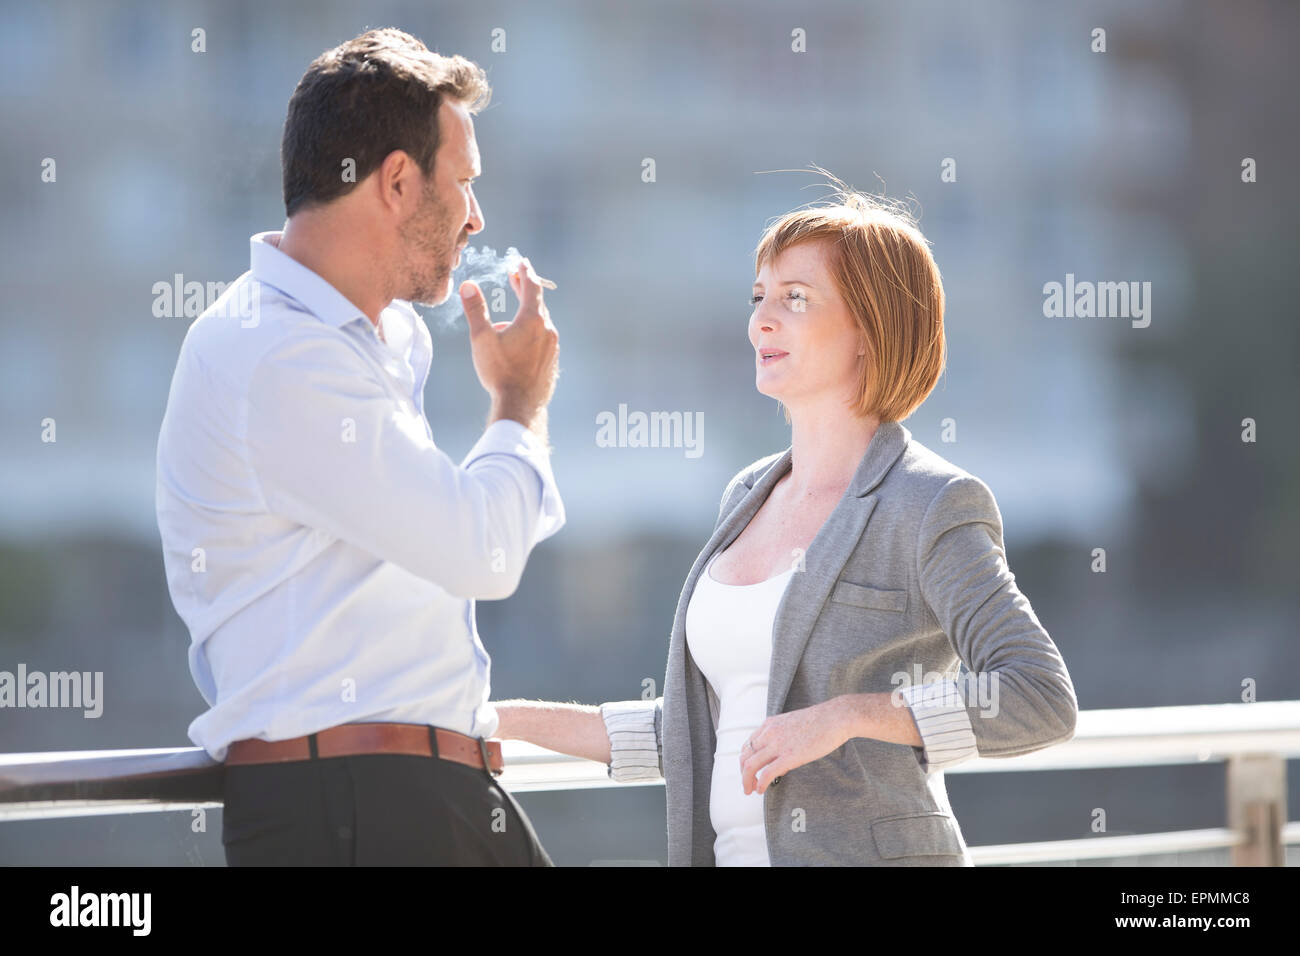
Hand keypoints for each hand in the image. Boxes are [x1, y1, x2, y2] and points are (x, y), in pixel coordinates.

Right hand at [460, 257, 558, 430]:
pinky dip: (532, 332)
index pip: (532, 287)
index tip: (521, 262)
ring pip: (540, 323)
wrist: (520, 405)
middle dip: (525, 289)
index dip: (525, 272)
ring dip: (526, 315)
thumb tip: (468, 285)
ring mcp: (552, 347)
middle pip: (537, 303)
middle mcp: (547, 330)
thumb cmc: (499, 372)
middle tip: (515, 278)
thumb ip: (476, 310)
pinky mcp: (552, 361)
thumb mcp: (482, 338)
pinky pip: (543, 339)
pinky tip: (520, 342)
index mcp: (532, 320)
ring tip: (508, 320)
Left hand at [740, 698, 851, 795]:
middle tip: (747, 784)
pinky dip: (760, 784)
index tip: (749, 771)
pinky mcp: (789, 756)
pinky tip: (761, 790)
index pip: (748, 745)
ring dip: (747, 780)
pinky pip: (766, 773)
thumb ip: (782, 739)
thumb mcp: (792, 724)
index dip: (745, 760)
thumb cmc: (820, 721)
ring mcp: (778, 744)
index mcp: (770, 724)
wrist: (835, 718)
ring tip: (750, 790)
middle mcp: (769, 733)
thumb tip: (780, 762)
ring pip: (750, 765)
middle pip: (745, 756)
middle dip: (743, 773)